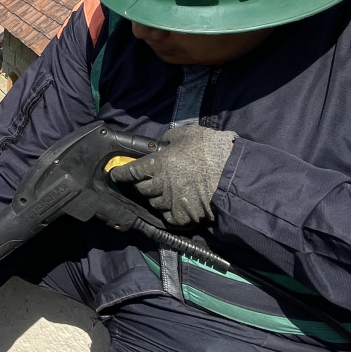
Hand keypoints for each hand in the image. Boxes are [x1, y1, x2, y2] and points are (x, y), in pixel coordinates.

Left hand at [109, 125, 236, 226]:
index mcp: (158, 164)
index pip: (131, 171)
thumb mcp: (188, 134)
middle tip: (143, 182)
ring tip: (163, 193)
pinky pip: (169, 217)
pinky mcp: (184, 215)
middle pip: (141, 189)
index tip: (116, 175)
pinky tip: (173, 207)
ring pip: (154, 203)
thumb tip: (165, 143)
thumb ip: (171, 139)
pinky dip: (169, 213)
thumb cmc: (211, 148)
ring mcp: (172, 201)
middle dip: (140, 186)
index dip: (122, 174)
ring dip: (155, 198)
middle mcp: (161, 184)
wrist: (234, 171)